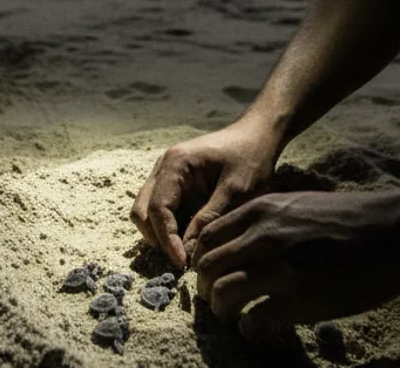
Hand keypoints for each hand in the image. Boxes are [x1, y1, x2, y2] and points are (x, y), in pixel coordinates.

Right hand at [130, 119, 280, 268]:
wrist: (257, 136)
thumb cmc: (250, 159)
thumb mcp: (236, 191)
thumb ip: (209, 218)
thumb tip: (187, 250)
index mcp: (175, 164)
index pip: (157, 209)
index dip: (167, 239)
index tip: (182, 263)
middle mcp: (162, 167)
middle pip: (142, 211)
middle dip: (158, 238)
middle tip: (183, 260)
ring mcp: (164, 174)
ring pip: (147, 212)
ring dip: (162, 233)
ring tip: (188, 250)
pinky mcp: (172, 183)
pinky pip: (160, 209)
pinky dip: (170, 227)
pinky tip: (191, 236)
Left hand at [193, 189, 399, 323]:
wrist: (397, 230)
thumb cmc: (353, 220)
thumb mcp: (299, 206)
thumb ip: (267, 222)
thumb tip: (242, 246)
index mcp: (261, 210)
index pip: (207, 236)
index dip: (203, 261)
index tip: (211, 275)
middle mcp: (263, 235)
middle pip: (207, 267)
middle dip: (206, 289)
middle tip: (218, 302)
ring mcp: (279, 267)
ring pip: (222, 294)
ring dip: (222, 311)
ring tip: (235, 317)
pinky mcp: (298, 298)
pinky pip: (253, 320)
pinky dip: (250, 329)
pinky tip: (260, 329)